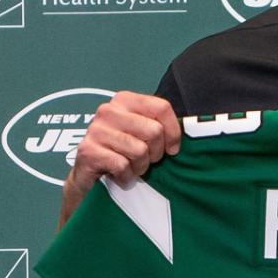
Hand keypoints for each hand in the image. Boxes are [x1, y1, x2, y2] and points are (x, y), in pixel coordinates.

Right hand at [58, 91, 180, 226]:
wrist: (87, 178)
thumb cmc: (121, 153)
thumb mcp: (141, 133)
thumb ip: (159, 125)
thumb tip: (190, 129)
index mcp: (125, 100)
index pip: (162, 107)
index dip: (173, 131)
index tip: (173, 148)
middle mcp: (109, 110)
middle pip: (154, 131)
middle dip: (156, 153)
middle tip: (147, 160)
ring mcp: (96, 129)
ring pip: (139, 150)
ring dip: (140, 166)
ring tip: (132, 167)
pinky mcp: (87, 151)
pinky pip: (122, 165)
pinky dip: (126, 176)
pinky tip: (121, 175)